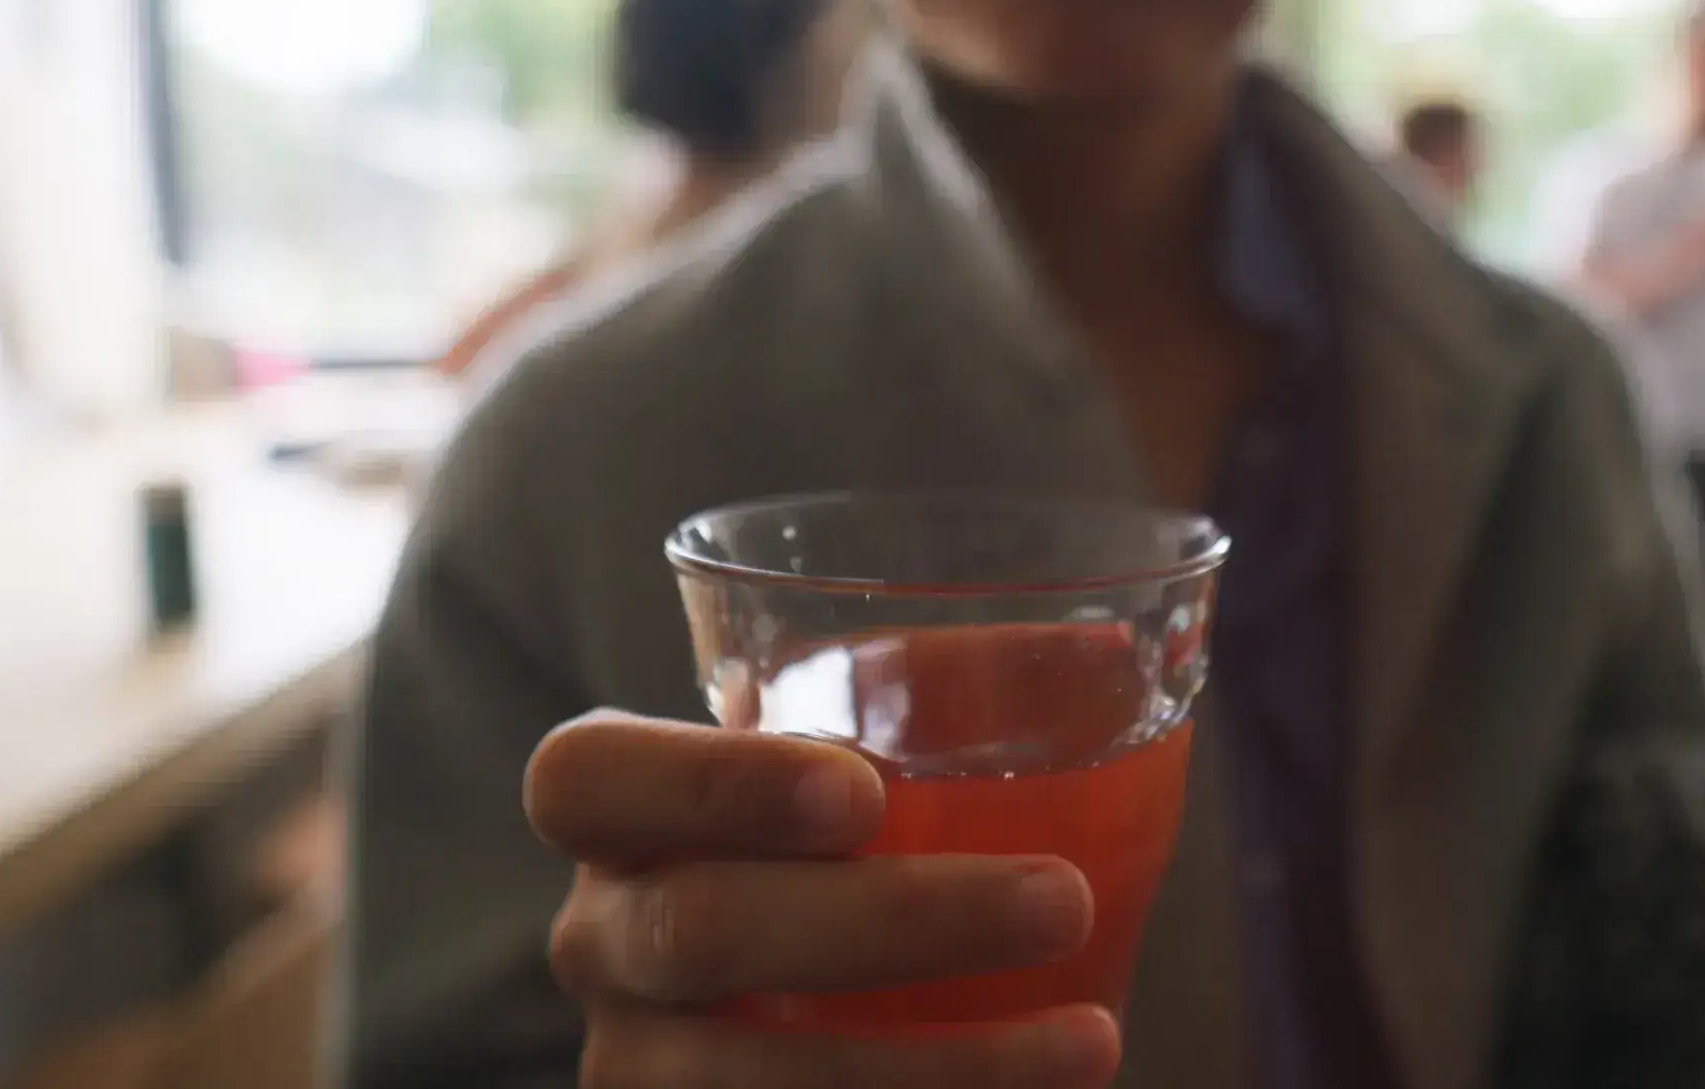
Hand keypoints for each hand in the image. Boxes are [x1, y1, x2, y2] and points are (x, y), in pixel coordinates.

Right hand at [525, 710, 1121, 1088]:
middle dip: (898, 922)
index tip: (866, 794)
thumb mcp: (850, 755)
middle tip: (1061, 900)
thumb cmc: (827, 838)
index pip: (589, 781)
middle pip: (701, 932)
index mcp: (612, 806)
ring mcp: (634, 1060)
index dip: (717, 785)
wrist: (794, 975)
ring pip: (751, 1080)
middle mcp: (600, 935)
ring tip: (1093, 1039)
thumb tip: (1116, 657)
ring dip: (939, 1068)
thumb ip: (942, 694)